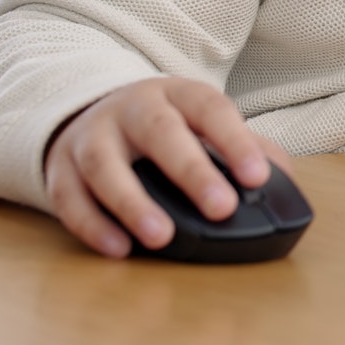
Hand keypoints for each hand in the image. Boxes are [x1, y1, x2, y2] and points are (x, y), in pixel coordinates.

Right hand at [44, 77, 294, 258]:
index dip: (235, 141)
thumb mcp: (203, 124)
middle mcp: (131, 109)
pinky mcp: (60, 167)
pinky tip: (119, 249)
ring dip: (133, 202)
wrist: (89, 111)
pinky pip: (69, 197)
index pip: (210, 109)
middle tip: (220, 209)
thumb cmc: (163, 126)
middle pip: (159, 132)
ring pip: (105, 164)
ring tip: (161, 237)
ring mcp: (91, 136)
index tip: (257, 177)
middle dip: (191, 170)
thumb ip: (245, 148)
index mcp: (176, 95)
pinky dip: (92, 225)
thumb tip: (284, 180)